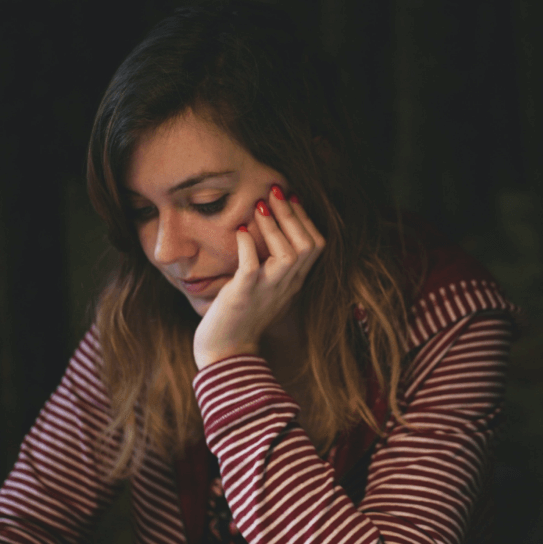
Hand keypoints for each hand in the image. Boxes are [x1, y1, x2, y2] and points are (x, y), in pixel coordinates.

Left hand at [193, 186, 324, 369]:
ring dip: (274, 226)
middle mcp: (287, 286)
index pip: (316, 246)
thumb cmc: (241, 318)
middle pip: (308, 245)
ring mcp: (267, 291)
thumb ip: (272, 266)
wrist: (226, 353)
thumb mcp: (266, 290)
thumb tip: (264, 231)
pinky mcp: (244, 295)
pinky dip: (248, 246)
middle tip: (275, 190)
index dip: (305, 219)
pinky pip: (252, 267)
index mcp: (294, 283)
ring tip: (258, 206)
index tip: (291, 197)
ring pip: (289, 254)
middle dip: (292, 213)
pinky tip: (241, 232)